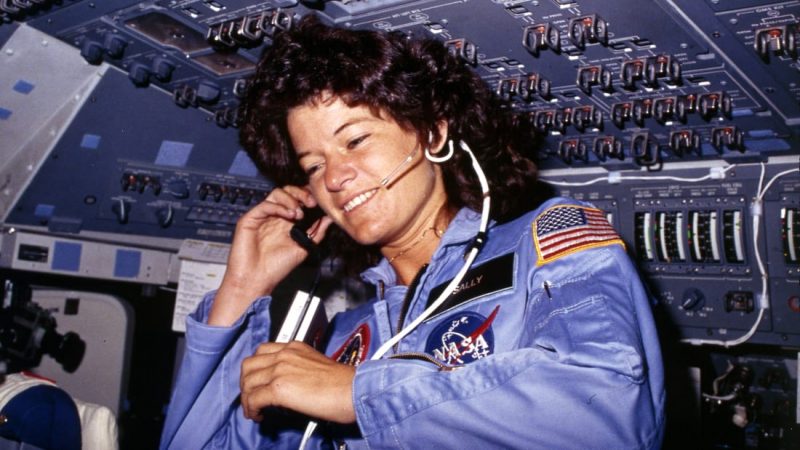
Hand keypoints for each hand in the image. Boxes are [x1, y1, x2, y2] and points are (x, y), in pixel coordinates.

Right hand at [209, 186, 332, 325]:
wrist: (256, 280)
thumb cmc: (276, 268)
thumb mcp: (303, 248)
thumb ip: (316, 232)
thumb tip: (330, 218)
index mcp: (286, 221)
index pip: (297, 199)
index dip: (308, 196)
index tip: (319, 203)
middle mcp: (274, 216)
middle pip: (287, 191)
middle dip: (301, 193)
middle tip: (311, 203)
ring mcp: (262, 216)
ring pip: (276, 194)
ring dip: (291, 199)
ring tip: (299, 213)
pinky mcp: (249, 219)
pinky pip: (265, 205)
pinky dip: (279, 206)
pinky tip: (289, 215)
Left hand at [240, 341, 356, 423]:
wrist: (353, 390)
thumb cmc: (344, 383)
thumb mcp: (317, 365)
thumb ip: (298, 369)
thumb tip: (287, 386)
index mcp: (294, 347)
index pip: (262, 351)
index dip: (255, 369)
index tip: (257, 381)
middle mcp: (285, 354)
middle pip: (249, 365)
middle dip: (246, 383)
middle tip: (251, 396)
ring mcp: (280, 370)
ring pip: (247, 382)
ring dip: (247, 398)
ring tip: (254, 409)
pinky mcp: (278, 388)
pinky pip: (253, 399)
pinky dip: (251, 409)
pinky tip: (259, 416)